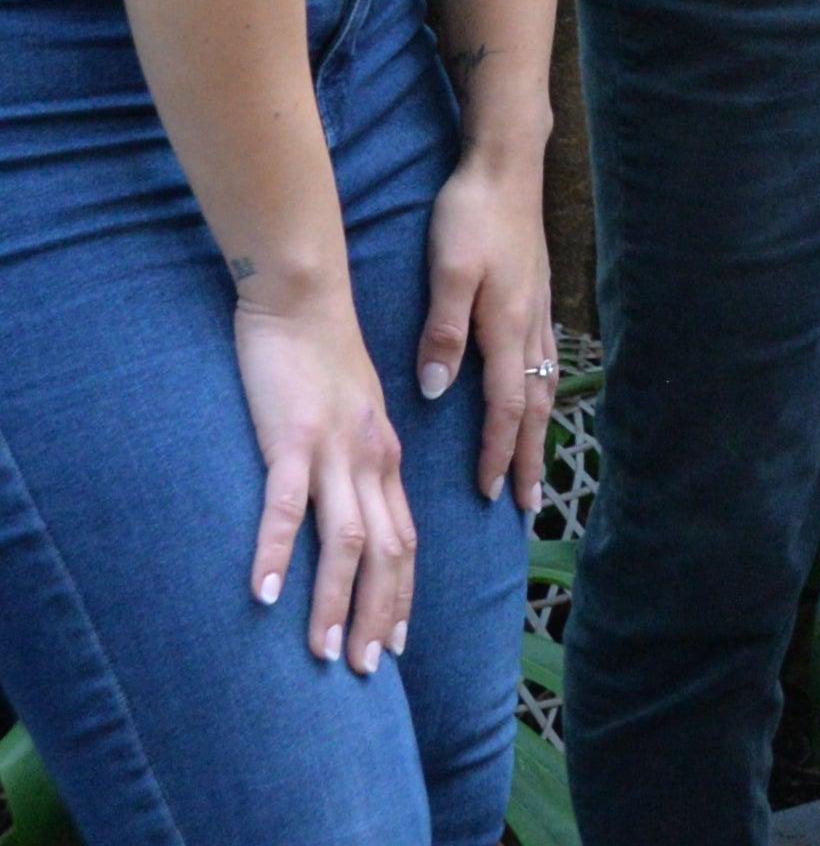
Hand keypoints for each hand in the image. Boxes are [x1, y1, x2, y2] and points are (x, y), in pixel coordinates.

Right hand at [233, 288, 414, 673]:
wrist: (303, 299)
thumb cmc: (320, 359)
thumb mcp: (352, 415)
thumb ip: (355, 459)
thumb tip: (351, 502)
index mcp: (384, 458)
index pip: (405, 539)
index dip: (400, 594)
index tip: (393, 644)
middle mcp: (370, 461)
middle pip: (387, 552)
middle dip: (376, 615)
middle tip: (363, 670)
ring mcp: (334, 452)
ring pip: (347, 541)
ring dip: (333, 601)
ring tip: (320, 653)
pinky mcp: (291, 439)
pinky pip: (288, 505)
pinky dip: (280, 552)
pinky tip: (264, 594)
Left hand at [415, 148, 556, 512]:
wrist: (506, 168)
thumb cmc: (471, 216)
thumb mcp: (449, 271)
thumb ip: (444, 330)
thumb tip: (438, 390)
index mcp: (505, 327)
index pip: (506, 408)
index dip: (500, 453)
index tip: (491, 493)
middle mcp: (528, 328)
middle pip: (535, 408)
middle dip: (532, 458)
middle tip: (529, 504)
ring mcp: (537, 313)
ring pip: (543, 387)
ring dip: (540, 432)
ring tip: (537, 464)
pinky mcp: (534, 299)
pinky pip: (543, 364)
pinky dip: (542, 396)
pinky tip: (535, 400)